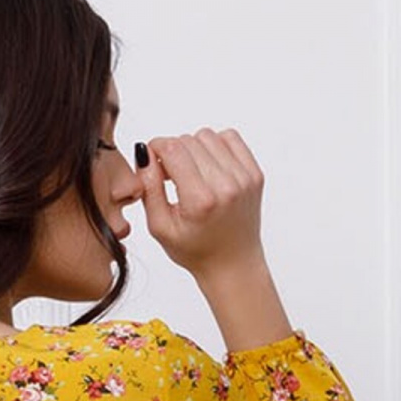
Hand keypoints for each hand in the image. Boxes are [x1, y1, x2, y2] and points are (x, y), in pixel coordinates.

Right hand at [130, 127, 264, 276]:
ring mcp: (244, 178)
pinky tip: (210, 167)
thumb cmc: (195, 250)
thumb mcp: (160, 228)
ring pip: (208, 136)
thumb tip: (145, 152)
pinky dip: (216, 146)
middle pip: (188, 140)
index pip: (172, 149)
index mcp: (200, 201)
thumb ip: (149, 188)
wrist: (233, 265)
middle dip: (174, 152)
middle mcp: (226, 186)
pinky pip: (230, 137)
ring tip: (192, 173)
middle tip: (172, 175)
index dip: (156, 148)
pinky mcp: (255, 173)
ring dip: (195, 148)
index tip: (153, 162)